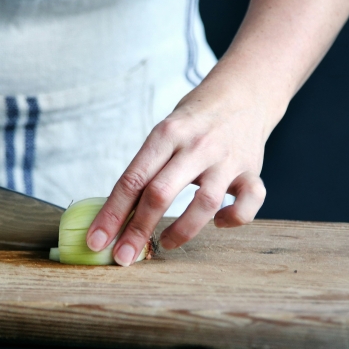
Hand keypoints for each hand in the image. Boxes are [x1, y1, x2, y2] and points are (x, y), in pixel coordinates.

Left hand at [85, 0, 348, 264]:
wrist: (245, 92)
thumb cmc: (194, 119)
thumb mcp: (165, 133)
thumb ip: (147, 169)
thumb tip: (116, 216)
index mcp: (166, 134)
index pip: (131, 178)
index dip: (112, 213)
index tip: (96, 240)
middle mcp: (196, 145)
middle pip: (161, 192)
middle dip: (138, 230)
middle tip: (123, 257)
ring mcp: (226, 158)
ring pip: (205, 203)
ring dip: (182, 231)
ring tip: (165, 244)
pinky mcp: (252, 170)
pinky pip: (248, 202)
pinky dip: (234, 219)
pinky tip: (219, 223)